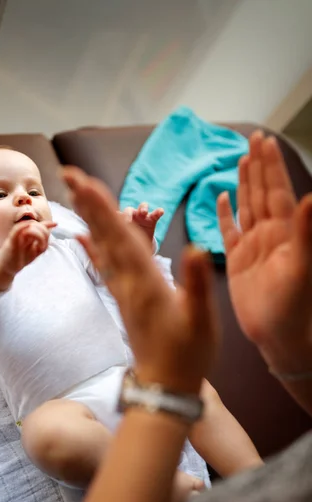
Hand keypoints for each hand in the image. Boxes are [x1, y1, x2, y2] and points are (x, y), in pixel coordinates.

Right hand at [0, 220, 55, 274]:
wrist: (4, 266)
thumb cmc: (19, 259)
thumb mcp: (33, 252)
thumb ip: (41, 244)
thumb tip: (49, 236)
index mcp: (28, 234)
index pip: (38, 225)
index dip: (47, 223)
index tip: (56, 224)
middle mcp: (22, 233)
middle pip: (35, 224)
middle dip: (44, 232)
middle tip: (43, 245)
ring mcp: (16, 236)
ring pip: (28, 225)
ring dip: (38, 234)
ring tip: (40, 247)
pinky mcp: (10, 240)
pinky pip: (17, 230)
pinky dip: (24, 227)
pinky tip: (32, 235)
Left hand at [63, 166, 218, 393]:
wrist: (165, 387)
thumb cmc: (188, 355)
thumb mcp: (202, 320)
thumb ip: (198, 285)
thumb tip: (195, 248)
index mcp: (146, 283)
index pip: (121, 237)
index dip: (103, 208)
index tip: (84, 182)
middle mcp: (129, 283)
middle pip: (106, 236)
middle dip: (89, 203)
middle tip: (68, 174)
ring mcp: (124, 291)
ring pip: (104, 247)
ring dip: (91, 219)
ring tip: (77, 194)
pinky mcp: (125, 299)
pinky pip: (106, 267)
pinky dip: (94, 249)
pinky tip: (82, 237)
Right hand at [218, 130, 311, 371]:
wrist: (278, 337)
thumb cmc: (294, 306)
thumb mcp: (302, 268)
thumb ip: (305, 232)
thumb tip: (310, 197)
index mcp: (285, 232)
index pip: (276, 191)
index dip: (270, 167)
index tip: (264, 142)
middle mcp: (269, 234)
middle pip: (261, 193)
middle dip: (258, 167)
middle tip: (253, 140)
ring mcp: (253, 246)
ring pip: (247, 207)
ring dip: (243, 185)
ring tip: (240, 162)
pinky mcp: (238, 261)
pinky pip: (229, 232)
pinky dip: (225, 215)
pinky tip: (222, 199)